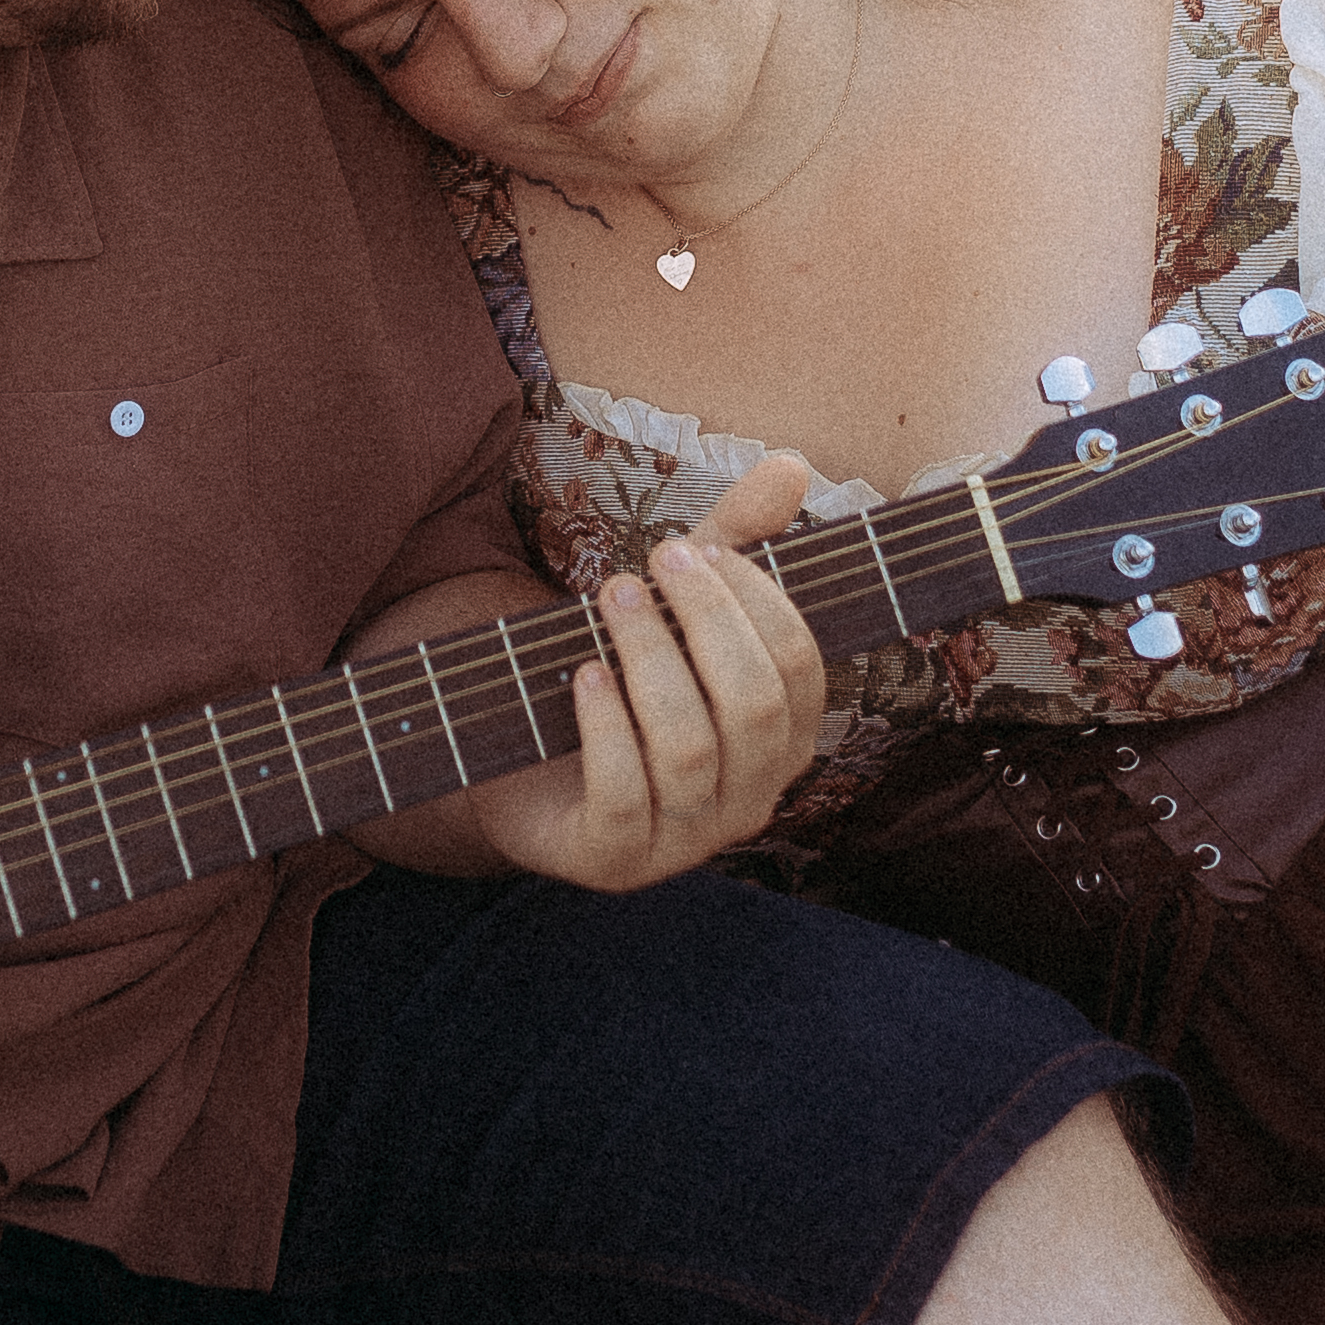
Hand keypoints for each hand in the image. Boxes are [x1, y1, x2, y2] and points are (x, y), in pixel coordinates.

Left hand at [467, 457, 831, 892]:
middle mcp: (751, 797)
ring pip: (691, 749)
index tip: (697, 546)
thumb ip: (735, 541)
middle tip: (653, 557)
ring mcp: (687, 839)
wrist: (524, 767)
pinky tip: (585, 672)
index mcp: (783, 739)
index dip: (757, 600)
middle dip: (705, 620)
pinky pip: (623, 798)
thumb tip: (793, 463)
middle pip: (755, 706)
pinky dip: (606, 728)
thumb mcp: (675, 608)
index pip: (800, 668)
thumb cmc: (623, 680)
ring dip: (650, 657)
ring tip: (609, 594)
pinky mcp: (615, 860)